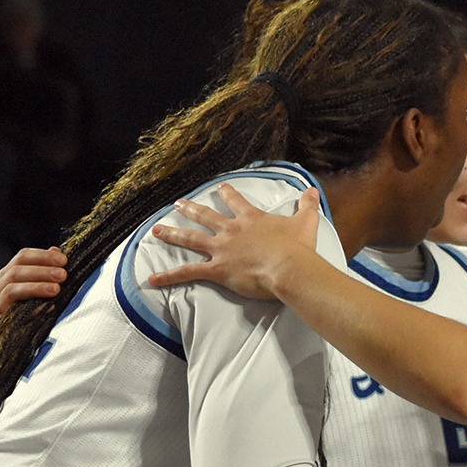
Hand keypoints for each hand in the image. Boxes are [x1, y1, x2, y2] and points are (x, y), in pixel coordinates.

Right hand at [0, 246, 67, 323]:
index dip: (43, 256)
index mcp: (9, 274)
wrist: (22, 346)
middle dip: (43, 268)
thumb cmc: (36, 316)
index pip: (23, 256)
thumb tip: (56, 250)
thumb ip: (48, 271)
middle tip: (63, 274)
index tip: (64, 260)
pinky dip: (30, 299)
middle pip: (18, 267)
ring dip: (38, 284)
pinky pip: (11, 300)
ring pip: (13, 282)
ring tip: (57, 289)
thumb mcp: (45, 292)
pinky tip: (48, 305)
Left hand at [148, 184, 322, 298]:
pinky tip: (153, 279)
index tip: (220, 187)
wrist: (289, 267)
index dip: (227, 194)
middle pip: (206, 217)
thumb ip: (307, 205)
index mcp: (251, 219)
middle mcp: (232, 231)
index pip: (235, 202)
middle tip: (179, 204)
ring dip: (173, 235)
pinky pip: (188, 272)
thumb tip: (314, 190)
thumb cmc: (297, 248)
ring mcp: (221, 249)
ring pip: (191, 239)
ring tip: (157, 231)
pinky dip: (169, 277)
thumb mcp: (305, 222)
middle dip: (191, 209)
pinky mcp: (217, 269)